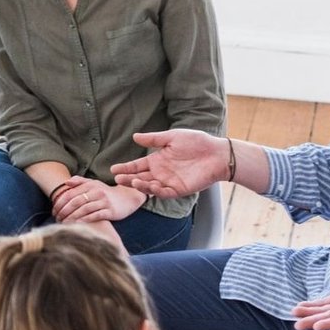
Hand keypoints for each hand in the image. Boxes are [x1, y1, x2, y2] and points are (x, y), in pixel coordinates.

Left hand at [51, 177, 146, 226]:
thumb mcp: (94, 184)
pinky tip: (77, 224)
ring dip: (72, 217)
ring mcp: (104, 201)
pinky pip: (95, 215)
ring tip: (64, 223)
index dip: (60, 202)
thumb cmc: (106, 192)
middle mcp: (97, 192)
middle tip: (57, 218)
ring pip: (84, 209)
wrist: (127, 198)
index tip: (54, 211)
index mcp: (90, 185)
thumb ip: (80, 181)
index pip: (71, 193)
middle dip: (64, 211)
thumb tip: (66, 182)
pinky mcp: (110, 211)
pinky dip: (85, 220)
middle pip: (76, 201)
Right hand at [111, 130, 226, 200]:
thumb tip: (135, 136)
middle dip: (128, 178)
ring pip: (150, 187)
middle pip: (140, 177)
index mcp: (158, 160)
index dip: (125, 167)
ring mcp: (169, 182)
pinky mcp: (179, 189)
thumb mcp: (172, 137)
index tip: (113, 168)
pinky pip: (164, 193)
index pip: (137, 165)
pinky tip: (149, 186)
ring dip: (140, 185)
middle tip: (118, 178)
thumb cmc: (196, 142)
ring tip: (132, 181)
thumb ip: (154, 139)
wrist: (216, 153)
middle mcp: (161, 173)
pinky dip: (156, 191)